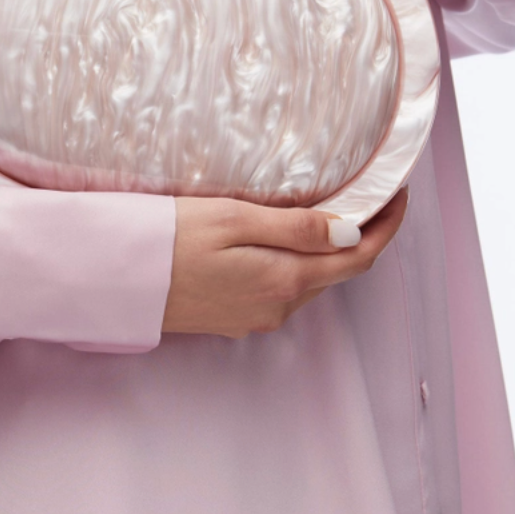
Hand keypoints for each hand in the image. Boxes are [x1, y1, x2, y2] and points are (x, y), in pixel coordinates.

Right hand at [162, 187, 409, 337]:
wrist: (116, 279)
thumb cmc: (168, 238)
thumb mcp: (234, 219)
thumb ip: (295, 228)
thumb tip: (352, 234)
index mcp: (283, 279)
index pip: (358, 257)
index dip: (386, 226)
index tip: (398, 195)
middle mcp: (276, 307)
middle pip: (338, 273)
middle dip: (362, 237)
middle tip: (369, 196)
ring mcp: (254, 317)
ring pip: (309, 283)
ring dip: (328, 253)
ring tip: (331, 212)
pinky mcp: (232, 319)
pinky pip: (281, 291)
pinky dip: (297, 265)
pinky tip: (284, 242)